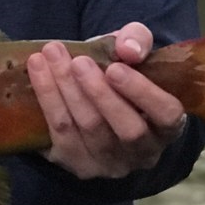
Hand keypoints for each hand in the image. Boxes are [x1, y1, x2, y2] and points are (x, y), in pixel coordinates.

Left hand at [26, 23, 187, 178]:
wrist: (88, 93)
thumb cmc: (120, 72)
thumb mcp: (133, 50)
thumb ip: (136, 41)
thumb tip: (127, 49)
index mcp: (167, 126)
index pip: (167, 116)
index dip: (142, 93)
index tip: (115, 68)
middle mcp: (143, 152)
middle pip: (127, 130)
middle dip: (99, 93)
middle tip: (78, 62)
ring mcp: (110, 163)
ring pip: (88, 128)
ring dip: (67, 89)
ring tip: (51, 55)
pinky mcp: (77, 163)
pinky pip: (60, 132)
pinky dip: (47, 97)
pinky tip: (38, 68)